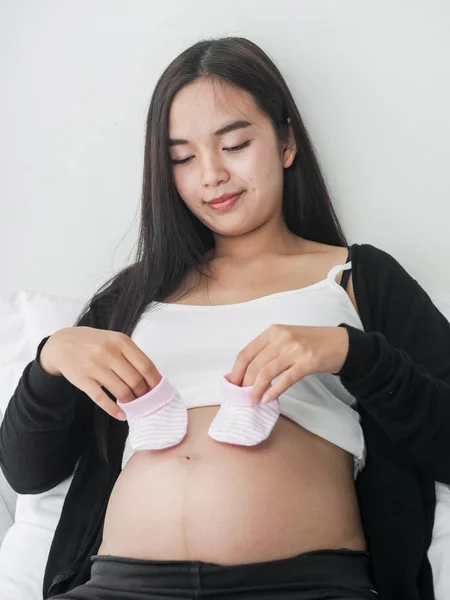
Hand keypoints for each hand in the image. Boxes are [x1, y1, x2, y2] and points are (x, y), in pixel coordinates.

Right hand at [40, 327, 161, 419]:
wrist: (62, 344)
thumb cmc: (93, 343)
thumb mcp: (114, 340)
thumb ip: (131, 355)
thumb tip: (152, 377)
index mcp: (120, 341)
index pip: (146, 365)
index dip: (155, 381)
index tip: (159, 390)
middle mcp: (108, 352)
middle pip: (135, 381)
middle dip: (144, 394)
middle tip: (146, 399)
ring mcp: (94, 367)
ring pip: (122, 392)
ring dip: (131, 402)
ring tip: (133, 404)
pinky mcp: (83, 380)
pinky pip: (102, 399)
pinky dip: (114, 410)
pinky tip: (121, 414)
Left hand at [227, 325, 348, 404]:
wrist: (341, 343)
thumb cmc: (312, 343)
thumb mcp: (286, 339)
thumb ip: (268, 351)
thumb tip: (247, 373)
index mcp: (273, 331)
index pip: (246, 353)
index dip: (236, 371)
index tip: (232, 386)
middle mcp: (282, 337)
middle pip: (254, 365)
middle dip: (245, 384)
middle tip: (242, 398)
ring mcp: (295, 349)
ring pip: (266, 372)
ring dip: (256, 390)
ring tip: (252, 402)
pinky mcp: (308, 361)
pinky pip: (285, 379)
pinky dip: (274, 391)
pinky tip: (268, 399)